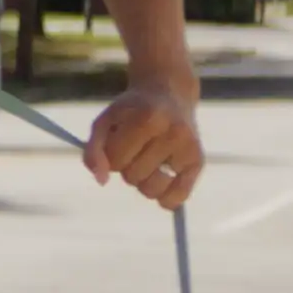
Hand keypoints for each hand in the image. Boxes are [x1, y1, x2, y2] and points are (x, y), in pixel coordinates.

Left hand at [82, 77, 204, 208]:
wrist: (169, 93)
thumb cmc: (132, 110)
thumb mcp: (106, 121)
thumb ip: (94, 149)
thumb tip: (101, 181)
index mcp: (148, 118)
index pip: (116, 160)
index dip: (111, 154)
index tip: (118, 140)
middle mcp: (173, 133)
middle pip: (133, 176)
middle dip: (127, 166)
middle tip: (135, 147)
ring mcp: (188, 148)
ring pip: (151, 191)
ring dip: (143, 182)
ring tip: (147, 161)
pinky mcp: (198, 162)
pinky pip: (176, 199)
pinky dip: (164, 198)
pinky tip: (161, 180)